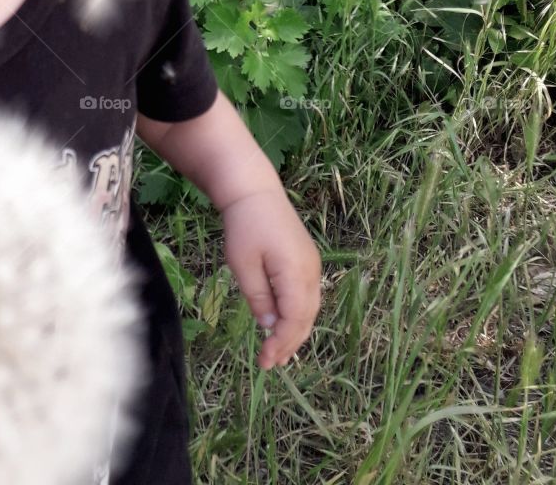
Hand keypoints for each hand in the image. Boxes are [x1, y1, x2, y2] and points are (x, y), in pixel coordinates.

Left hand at [221, 188, 321, 369]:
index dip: (281, 344)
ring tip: (278, 352)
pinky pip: (307, 296)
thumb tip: (270, 326)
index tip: (264, 361)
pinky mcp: (307, 260)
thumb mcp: (243, 265)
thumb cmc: (244, 226)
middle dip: (290, 343)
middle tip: (270, 363)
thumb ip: (258, 298)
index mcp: (296, 273)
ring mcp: (312, 265)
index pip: (294, 320)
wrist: (254, 191)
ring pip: (310, 308)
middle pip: (307, 318)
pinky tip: (284, 323)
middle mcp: (311, 272)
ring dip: (296, 331)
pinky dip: (298, 314)